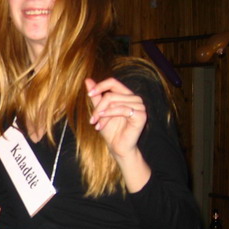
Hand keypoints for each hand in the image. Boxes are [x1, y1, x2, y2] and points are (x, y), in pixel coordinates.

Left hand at [85, 77, 150, 191]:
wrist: (118, 147)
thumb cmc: (111, 131)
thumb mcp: (100, 111)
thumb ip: (96, 96)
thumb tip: (88, 80)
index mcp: (126, 95)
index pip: (113, 82)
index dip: (100, 86)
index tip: (89, 94)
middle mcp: (135, 98)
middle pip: (110, 94)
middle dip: (98, 108)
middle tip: (92, 120)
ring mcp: (139, 106)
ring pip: (114, 102)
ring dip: (102, 114)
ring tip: (97, 124)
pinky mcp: (141, 115)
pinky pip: (122, 109)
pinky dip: (109, 115)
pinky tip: (101, 124)